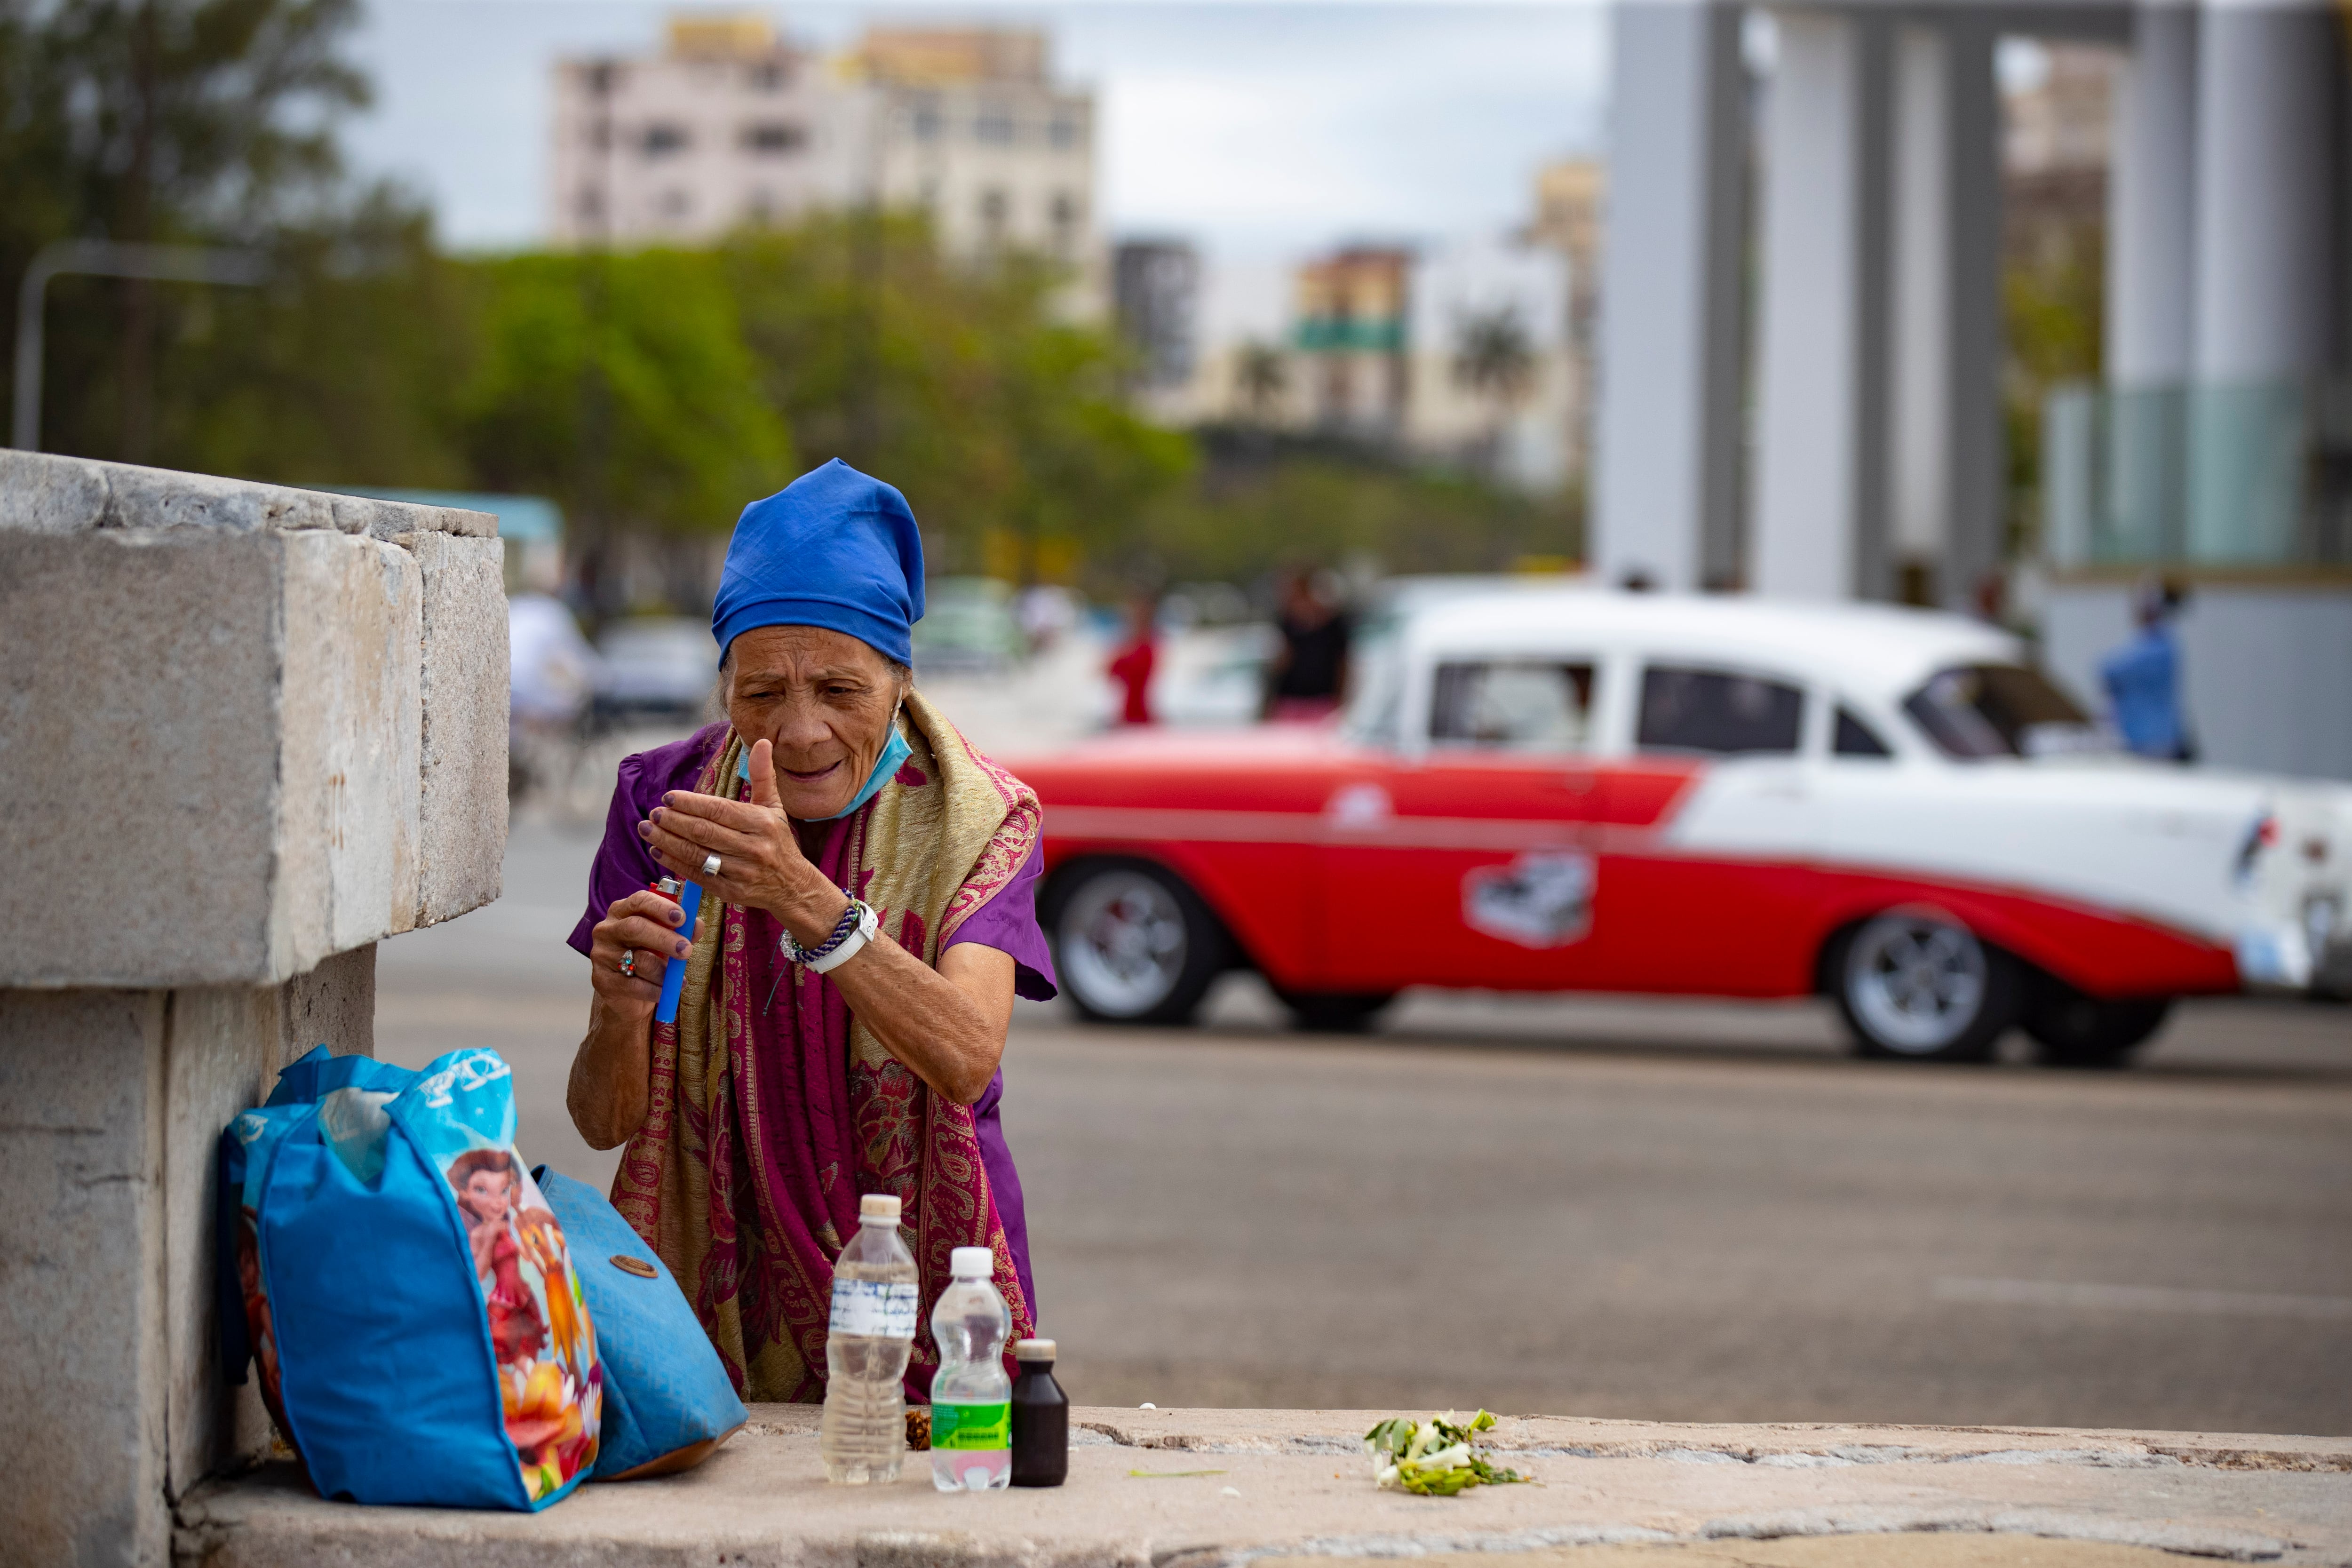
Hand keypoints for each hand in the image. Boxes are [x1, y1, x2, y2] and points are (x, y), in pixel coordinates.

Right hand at [587, 888, 693, 1020]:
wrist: (628, 994)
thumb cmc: (649, 957)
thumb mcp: (667, 941)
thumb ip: (682, 931)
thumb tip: (696, 925)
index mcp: (622, 911)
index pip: (639, 900)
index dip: (660, 907)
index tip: (682, 918)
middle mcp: (607, 929)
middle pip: (635, 928)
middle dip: (664, 938)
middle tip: (686, 950)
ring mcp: (601, 955)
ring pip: (637, 960)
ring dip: (663, 970)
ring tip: (679, 978)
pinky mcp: (602, 980)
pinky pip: (633, 985)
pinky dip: (654, 990)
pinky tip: (665, 991)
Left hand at [638, 739, 849, 946]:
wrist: (793, 887)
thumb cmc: (779, 841)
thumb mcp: (774, 807)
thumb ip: (763, 776)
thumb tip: (762, 742)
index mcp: (763, 823)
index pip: (719, 810)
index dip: (691, 803)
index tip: (668, 797)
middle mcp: (754, 847)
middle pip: (704, 832)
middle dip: (674, 821)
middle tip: (653, 813)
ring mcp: (742, 872)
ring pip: (697, 853)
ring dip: (667, 841)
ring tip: (647, 830)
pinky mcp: (731, 891)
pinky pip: (697, 875)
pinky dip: (674, 862)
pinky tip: (658, 850)